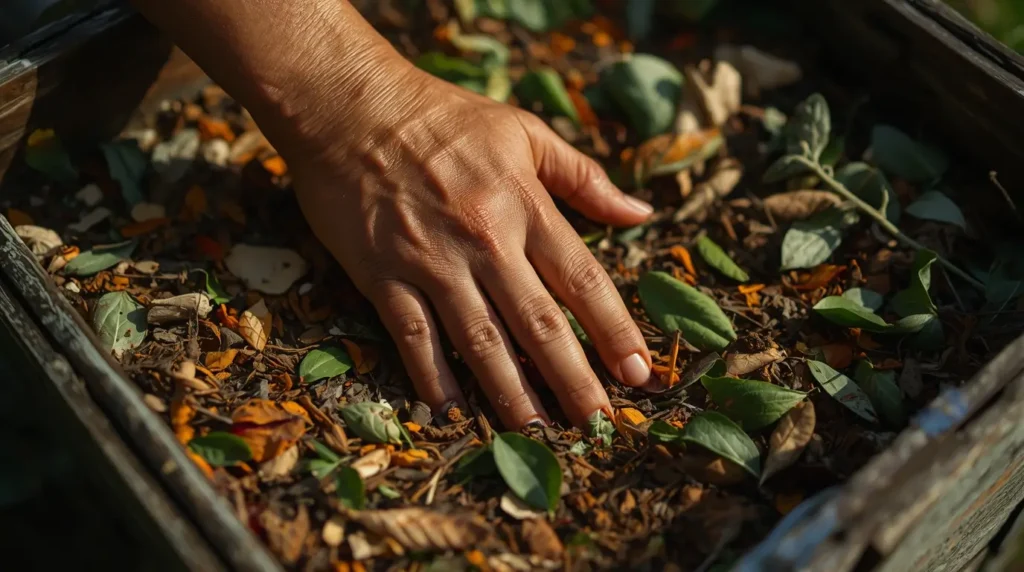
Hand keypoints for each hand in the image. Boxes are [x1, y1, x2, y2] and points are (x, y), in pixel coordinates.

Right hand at [286, 63, 653, 429]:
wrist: (349, 108)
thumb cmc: (442, 117)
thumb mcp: (523, 130)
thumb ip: (584, 175)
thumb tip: (640, 212)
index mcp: (525, 206)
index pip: (583, 280)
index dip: (613, 330)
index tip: (637, 372)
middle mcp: (485, 242)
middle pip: (539, 324)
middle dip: (574, 380)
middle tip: (599, 425)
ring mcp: (432, 263)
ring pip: (481, 342)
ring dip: (512, 394)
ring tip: (537, 434)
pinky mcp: (383, 276)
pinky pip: (414, 337)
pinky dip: (433, 377)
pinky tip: (451, 411)